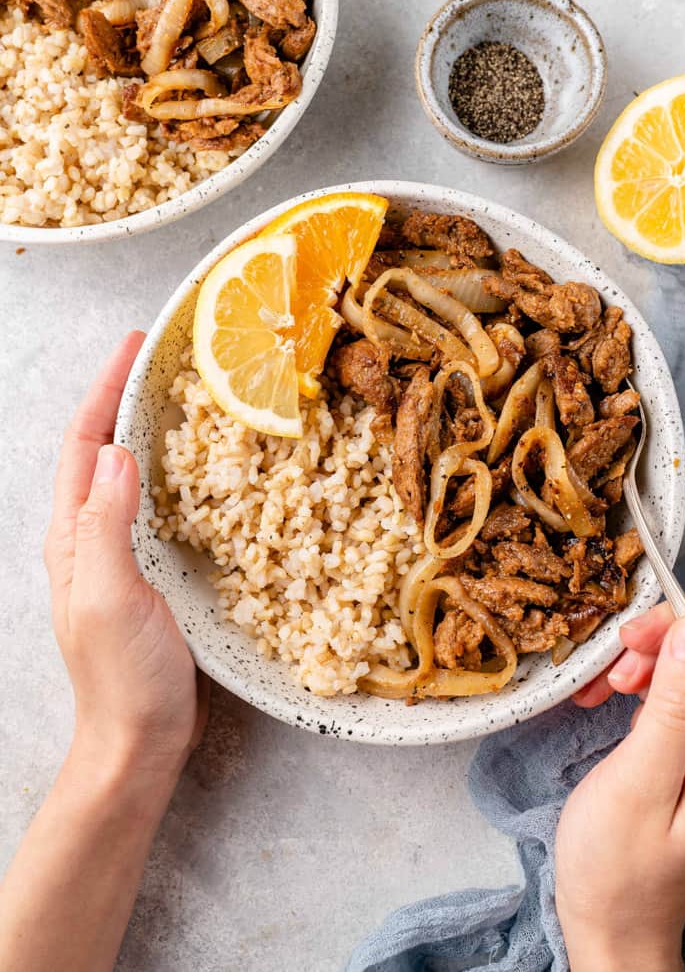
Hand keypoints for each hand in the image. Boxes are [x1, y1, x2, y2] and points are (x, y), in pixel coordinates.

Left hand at [44, 331, 207, 786]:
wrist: (138, 742)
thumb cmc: (122, 678)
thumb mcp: (111, 597)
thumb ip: (107, 526)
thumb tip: (117, 452)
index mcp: (73, 535)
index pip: (84, 444)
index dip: (105, 390)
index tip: (135, 345)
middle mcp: (91, 536)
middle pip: (103, 449)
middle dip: (127, 397)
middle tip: (169, 359)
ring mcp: (121, 554)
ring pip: (132, 474)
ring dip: (153, 430)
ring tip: (190, 397)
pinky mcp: (152, 572)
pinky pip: (159, 504)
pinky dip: (179, 472)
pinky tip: (208, 469)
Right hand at [555, 590, 684, 971]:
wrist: (608, 921)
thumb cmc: (620, 869)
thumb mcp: (639, 784)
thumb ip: (674, 709)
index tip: (682, 618)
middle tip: (631, 642)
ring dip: (661, 657)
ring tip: (613, 676)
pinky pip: (684, 693)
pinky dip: (648, 680)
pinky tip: (612, 691)